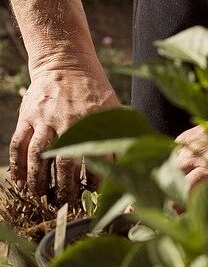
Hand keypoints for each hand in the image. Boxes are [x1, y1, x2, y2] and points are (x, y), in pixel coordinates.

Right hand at [9, 61, 120, 203]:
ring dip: (39, 181)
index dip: (96, 180)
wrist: (66, 62)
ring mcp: (45, 119)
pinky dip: (17, 164)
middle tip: (66, 204)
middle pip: (65, 163)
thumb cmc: (94, 88)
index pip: (97, 158)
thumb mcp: (113, 106)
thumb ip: (119, 131)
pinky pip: (18, 144)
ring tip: (41, 198)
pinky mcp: (28, 116)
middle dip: (65, 188)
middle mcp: (69, 122)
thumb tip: (131, 157)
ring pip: (39, 156)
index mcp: (94, 121)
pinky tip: (19, 181)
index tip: (95, 196)